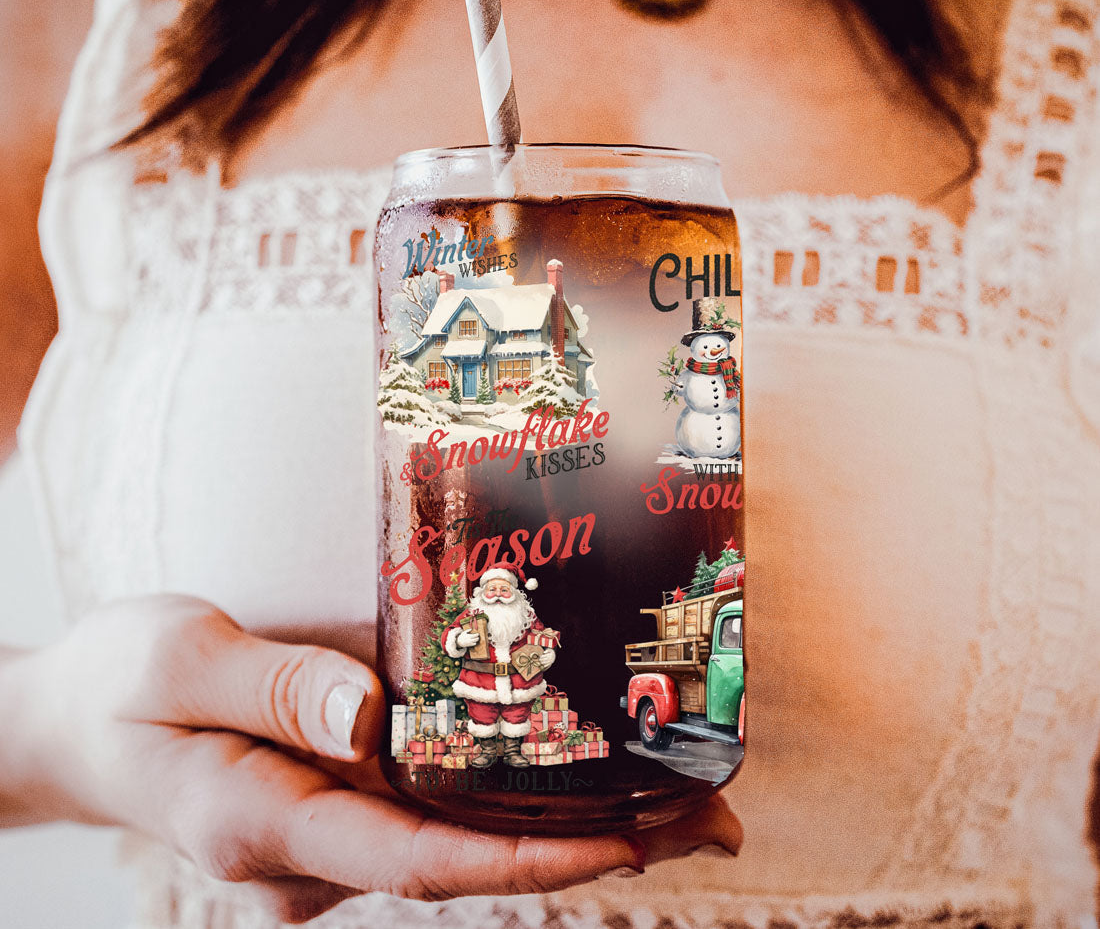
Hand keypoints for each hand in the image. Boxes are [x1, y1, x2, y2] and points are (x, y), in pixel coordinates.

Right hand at [7, 595, 741, 921]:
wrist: (77, 722)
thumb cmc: (118, 687)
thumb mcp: (175, 660)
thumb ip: (269, 684)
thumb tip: (370, 715)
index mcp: (269, 822)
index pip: (423, 858)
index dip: (532, 857)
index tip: (630, 840)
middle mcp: (314, 847)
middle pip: (470, 857)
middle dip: (594, 846)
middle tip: (708, 817)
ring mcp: (330, 832)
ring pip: (466, 839)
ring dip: (573, 823)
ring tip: (678, 796)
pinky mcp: (339, 802)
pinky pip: (439, 810)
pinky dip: (518, 798)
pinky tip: (577, 769)